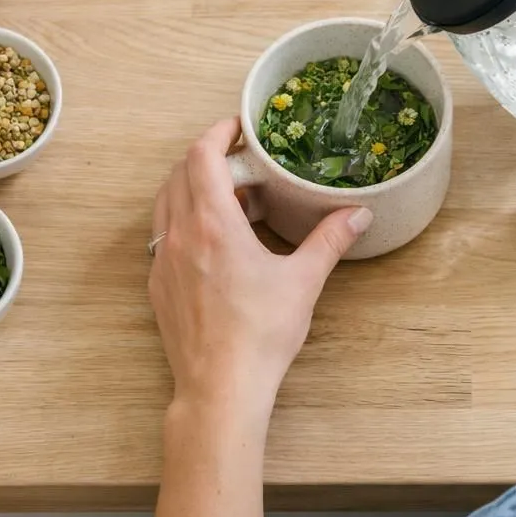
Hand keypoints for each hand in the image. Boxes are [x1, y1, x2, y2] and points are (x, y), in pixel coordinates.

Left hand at [149, 118, 373, 407]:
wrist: (220, 388)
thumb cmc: (259, 334)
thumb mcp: (303, 282)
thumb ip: (330, 241)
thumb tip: (358, 214)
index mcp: (212, 224)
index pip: (201, 157)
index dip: (218, 133)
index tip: (239, 128)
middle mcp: (179, 235)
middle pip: (179, 174)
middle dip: (207, 157)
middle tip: (240, 159)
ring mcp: (161, 262)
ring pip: (165, 204)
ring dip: (191, 188)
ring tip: (229, 196)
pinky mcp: (157, 287)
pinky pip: (162, 235)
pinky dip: (182, 220)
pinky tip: (212, 239)